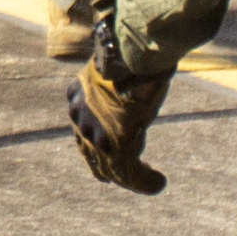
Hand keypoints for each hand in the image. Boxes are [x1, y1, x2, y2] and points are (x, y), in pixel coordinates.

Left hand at [67, 51, 169, 193]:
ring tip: (150, 183)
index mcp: (78, 97)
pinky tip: (158, 183)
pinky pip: (129, 173)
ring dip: (132, 178)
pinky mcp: (117, 146)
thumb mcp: (119, 68)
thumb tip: (136, 76)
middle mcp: (81, 119)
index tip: (109, 150)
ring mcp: (97, 135)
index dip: (96, 145)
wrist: (132, 52)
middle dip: (106, 168)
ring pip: (110, 168)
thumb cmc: (132, 52)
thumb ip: (120, 82)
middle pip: (91, 154)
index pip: (84, 129)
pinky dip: (145, 181)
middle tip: (121, 177)